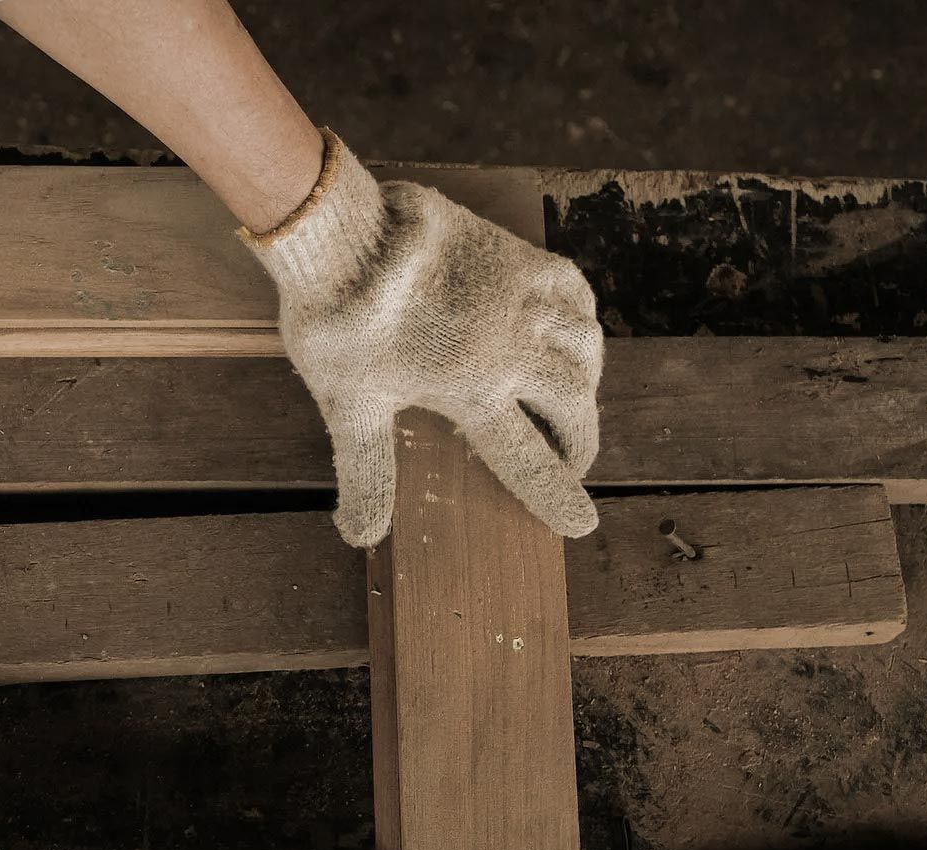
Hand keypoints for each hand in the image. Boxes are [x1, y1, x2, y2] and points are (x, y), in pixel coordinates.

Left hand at [241, 130, 604, 546]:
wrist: (345, 237)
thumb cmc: (341, 326)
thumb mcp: (347, 409)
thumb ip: (365, 473)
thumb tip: (360, 535)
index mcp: (473, 393)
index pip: (528, 460)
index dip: (556, 496)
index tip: (581, 523)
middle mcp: (512, 349)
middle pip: (572, 404)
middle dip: (578, 440)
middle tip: (571, 459)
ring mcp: (522, 298)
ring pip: (584, 348)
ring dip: (584, 383)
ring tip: (573, 400)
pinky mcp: (519, 256)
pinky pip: (574, 291)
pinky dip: (582, 319)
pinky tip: (571, 328)